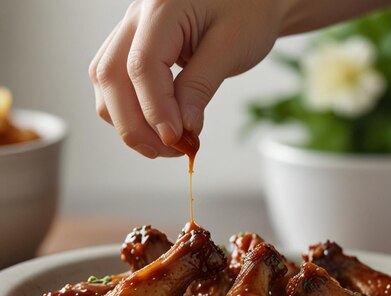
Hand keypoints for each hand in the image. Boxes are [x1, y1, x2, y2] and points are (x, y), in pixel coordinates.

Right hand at [89, 0, 287, 157]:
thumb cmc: (249, 11)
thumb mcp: (231, 48)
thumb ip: (200, 87)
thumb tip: (181, 129)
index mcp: (161, 8)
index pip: (141, 66)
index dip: (155, 110)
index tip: (177, 141)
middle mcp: (136, 17)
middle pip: (110, 76)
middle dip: (133, 123)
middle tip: (169, 151)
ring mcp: (132, 30)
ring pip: (106, 82)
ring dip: (129, 121)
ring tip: (168, 146)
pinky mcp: (136, 45)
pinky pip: (119, 81)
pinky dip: (134, 110)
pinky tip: (161, 129)